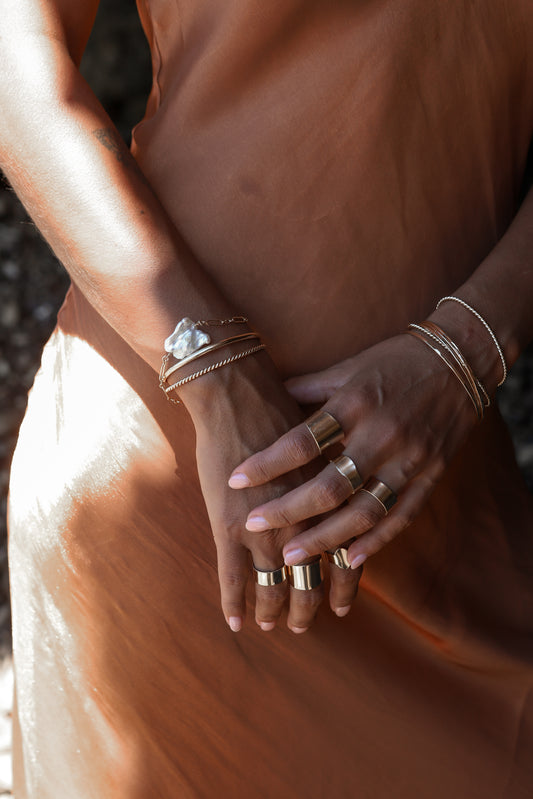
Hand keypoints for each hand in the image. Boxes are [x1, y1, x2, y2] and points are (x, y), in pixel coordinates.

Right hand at [182, 352, 361, 632]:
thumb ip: (332, 473)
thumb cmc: (282, 408)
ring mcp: (265, 527)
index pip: (345, 556)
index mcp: (329, 502)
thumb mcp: (323, 442)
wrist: (238, 391)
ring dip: (273, 610)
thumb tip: (345, 485)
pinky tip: (234, 622)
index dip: (345, 585)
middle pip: (311, 580)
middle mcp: (303, 520)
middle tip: (302, 625)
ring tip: (272, 626)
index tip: (344, 606)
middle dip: (307, 607)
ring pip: (274, 586)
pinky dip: (233, 603)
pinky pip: (232, 578)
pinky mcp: (228, 525)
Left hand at [228, 333, 479, 575]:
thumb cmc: (395, 360)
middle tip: (255, 526)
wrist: (460, 361)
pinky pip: (401, 517)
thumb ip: (308, 388)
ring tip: (294, 558)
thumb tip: (266, 398)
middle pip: (330, 485)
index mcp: (355, 403)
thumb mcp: (348, 367)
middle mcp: (382, 435)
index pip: (302, 441)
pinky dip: (375, 541)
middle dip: (288, 510)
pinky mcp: (431, 476)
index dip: (266, 464)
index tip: (235, 481)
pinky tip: (349, 560)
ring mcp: (410, 459)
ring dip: (326, 539)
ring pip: (364, 511)